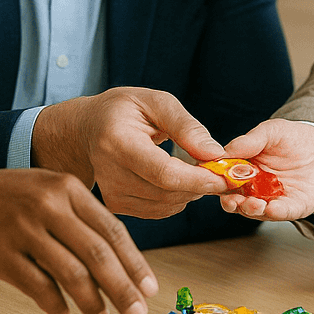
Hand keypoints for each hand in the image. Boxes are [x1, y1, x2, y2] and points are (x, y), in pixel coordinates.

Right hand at [0, 167, 157, 313]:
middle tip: (136, 313)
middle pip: (97, 253)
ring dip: (91, 301)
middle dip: (122, 287)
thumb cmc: (8, 199)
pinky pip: (37, 285)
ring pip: (70, 273)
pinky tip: (64, 312)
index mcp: (67, 188)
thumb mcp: (48, 190)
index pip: (111, 229)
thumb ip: (81, 216)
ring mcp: (22, 230)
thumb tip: (121, 260)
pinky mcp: (0, 254)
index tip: (150, 288)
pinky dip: (55, 302)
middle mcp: (48, 206)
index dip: (134, 262)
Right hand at [32, 87, 228, 217]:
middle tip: (221, 169)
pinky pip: (160, 211)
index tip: (226, 176)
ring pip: (167, 206)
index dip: (198, 179)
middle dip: (202, 185)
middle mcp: (109, 173)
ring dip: (192, 191)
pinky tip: (179, 179)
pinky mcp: (116, 206)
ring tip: (196, 169)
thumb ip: (186, 126)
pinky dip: (178, 197)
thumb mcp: (156, 102)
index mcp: (117, 142)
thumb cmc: (124, 110)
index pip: (163, 173)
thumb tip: (215, 153)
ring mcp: (111, 194)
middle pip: (168, 193)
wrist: (88, 128)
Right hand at [212, 119, 313, 220]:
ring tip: (252, 205)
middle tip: (230, 200)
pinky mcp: (293, 207)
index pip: (223, 179)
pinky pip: (282, 213)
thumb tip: (226, 151)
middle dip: (231, 202)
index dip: (215, 180)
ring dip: (251, 210)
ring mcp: (272, 200)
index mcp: (242, 170)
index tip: (211, 179)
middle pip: (235, 200)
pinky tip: (271, 208)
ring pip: (256, 211)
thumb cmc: (293, 138)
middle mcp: (253, 189)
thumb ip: (250, 140)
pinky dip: (276, 213)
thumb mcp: (271, 131)